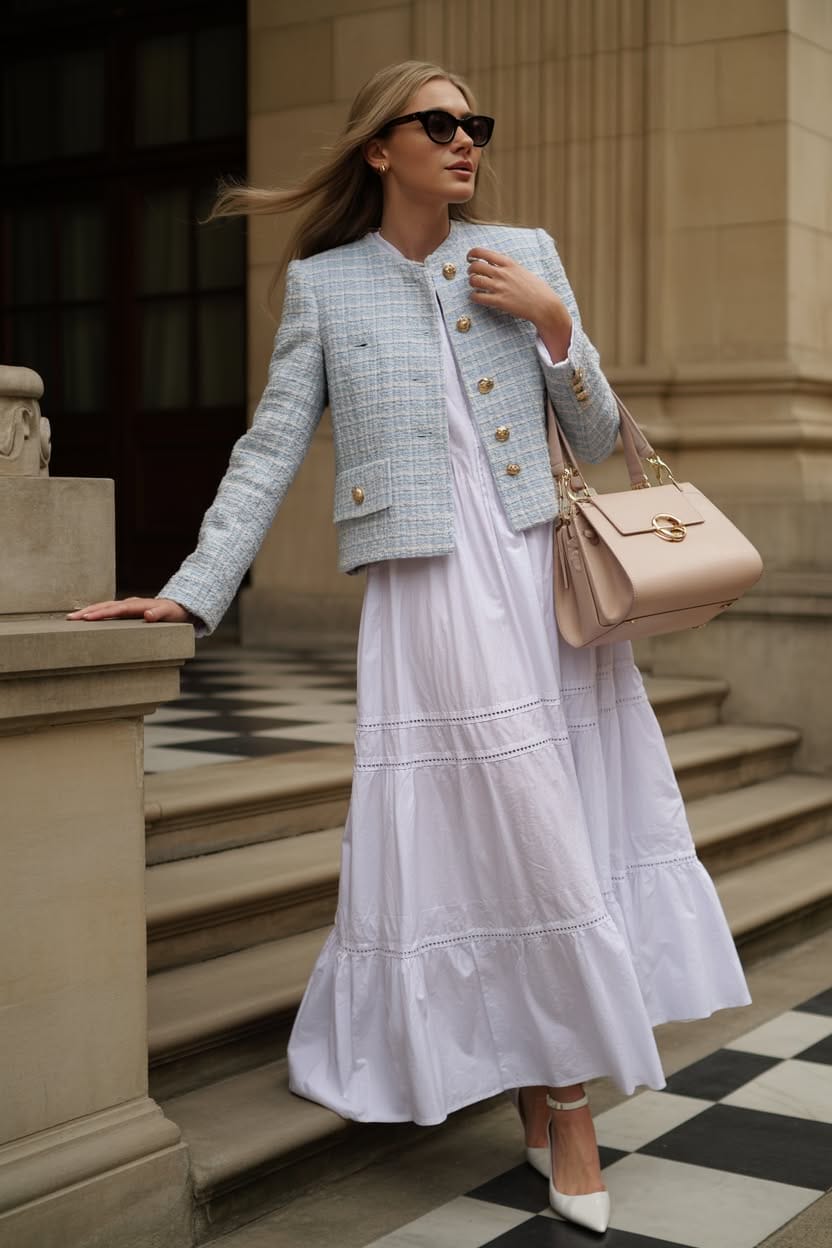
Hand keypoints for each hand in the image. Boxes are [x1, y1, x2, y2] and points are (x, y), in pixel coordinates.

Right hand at [65, 596, 195, 624]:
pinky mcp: (126, 610)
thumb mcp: (169, 614)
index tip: (87, 618)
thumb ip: (159, 614)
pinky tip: (86, 617)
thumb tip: (147, 616)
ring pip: (104, 607)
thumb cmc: (173, 612)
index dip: (101, 614)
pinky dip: (96, 612)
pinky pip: (108, 610)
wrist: (177, 607)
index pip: (116, 610)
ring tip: (72, 617)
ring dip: (88, 611)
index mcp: (137, 605)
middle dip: (87, 612)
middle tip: (71, 618)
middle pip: (105, 606)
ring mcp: (126, 606)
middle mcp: (129, 603)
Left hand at [466, 246, 571, 343]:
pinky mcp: (499, 301)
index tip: (470, 257)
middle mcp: (502, 273)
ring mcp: (500, 287)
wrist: (544, 304)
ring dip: (471, 282)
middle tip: (472, 274)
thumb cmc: (536, 289)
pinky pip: (477, 297)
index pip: (484, 253)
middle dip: (470, 270)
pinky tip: (476, 297)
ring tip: (475, 286)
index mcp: (509, 263)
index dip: (472, 253)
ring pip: (474, 280)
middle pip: (476, 266)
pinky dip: (473, 297)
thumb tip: (496, 266)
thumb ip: (509, 267)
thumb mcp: (522, 271)